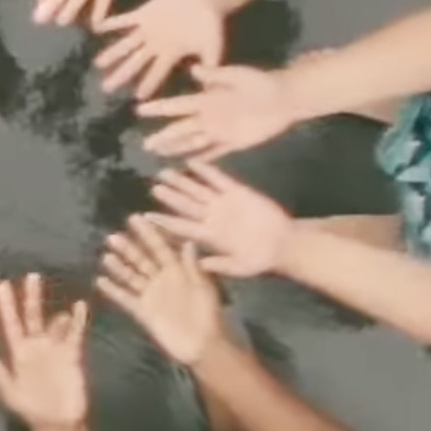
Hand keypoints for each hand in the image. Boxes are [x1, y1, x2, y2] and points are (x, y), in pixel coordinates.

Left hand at [0, 273, 90, 426]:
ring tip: (60, 309)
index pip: (10, 324)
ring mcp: (54, 348)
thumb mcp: (9, 392)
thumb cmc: (30, 408)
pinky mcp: (71, 354)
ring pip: (55, 323)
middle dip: (31, 297)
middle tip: (31, 276)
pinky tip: (79, 307)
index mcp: (18, 352)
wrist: (56, 423)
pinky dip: (78, 320)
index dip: (5, 306)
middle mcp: (36, 345)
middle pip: (33, 316)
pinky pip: (75, 334)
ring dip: (57, 314)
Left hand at [94, 0, 223, 99]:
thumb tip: (210, 87)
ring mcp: (148, 30)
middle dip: (121, 76)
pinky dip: (112, 23)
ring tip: (98, 64)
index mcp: (171, 54)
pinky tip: (97, 28)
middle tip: (106, 89)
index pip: (157, 73)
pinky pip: (125, 20)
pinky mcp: (144, 14)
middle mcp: (156, 45)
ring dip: (113, 54)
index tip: (137, 99)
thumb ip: (210, 65)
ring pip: (127, 44)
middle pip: (135, 63)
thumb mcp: (213, 47)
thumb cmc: (211, 24)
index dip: (147, 85)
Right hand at [95, 215, 220, 364]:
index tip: (135, 218)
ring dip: (119, 266)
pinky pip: (126, 298)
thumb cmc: (208, 315)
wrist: (202, 345)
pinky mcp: (143, 311)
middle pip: (142, 260)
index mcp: (178, 270)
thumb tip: (189, 242)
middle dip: (128, 248)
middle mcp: (162, 279)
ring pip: (131, 276)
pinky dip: (113, 290)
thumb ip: (193, 267)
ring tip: (106, 255)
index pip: (160, 247)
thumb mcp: (203, 288)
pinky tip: (100, 281)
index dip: (149, 233)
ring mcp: (151, 295)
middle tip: (112, 236)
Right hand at [137, 64, 297, 159]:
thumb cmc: (259, 82)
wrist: (283, 97)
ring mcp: (220, 131)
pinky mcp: (234, 142)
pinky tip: (189, 164)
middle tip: (145, 144)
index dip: (160, 108)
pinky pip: (215, 152)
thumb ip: (215, 74)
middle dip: (163, 136)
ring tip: (159, 155)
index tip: (140, 109)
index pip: (178, 105)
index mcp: (207, 99)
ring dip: (177, 149)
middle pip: (181, 128)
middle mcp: (209, 117)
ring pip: (193, 142)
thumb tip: (193, 69)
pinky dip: (203, 158)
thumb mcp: (236, 74)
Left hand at [147, 160, 292, 277]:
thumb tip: (198, 263)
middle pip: (185, 205)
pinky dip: (207, 171)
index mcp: (210, 236)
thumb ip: (220, 265)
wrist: (283, 244)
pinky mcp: (238, 192)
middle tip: (153, 187)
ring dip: (182, 182)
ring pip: (198, 191)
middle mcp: (212, 218)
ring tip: (164, 172)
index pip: (182, 227)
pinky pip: (219, 179)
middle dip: (169, 197)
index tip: (146, 217)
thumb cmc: (261, 259)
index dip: (164, 221)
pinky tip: (193, 163)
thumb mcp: (240, 267)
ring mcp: (224, 204)